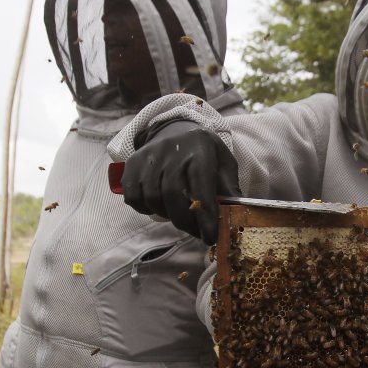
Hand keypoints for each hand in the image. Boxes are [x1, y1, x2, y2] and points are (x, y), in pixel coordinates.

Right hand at [120, 121, 240, 242]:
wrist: (176, 129)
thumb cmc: (204, 152)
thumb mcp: (224, 164)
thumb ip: (229, 188)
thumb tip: (235, 217)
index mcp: (200, 151)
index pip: (201, 189)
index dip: (205, 217)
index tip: (210, 237)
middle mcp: (172, 150)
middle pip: (172, 195)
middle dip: (185, 221)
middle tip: (195, 232)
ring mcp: (149, 156)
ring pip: (152, 198)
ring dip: (166, 215)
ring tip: (179, 216)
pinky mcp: (132, 164)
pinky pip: (134, 197)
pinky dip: (145, 209)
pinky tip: (159, 206)